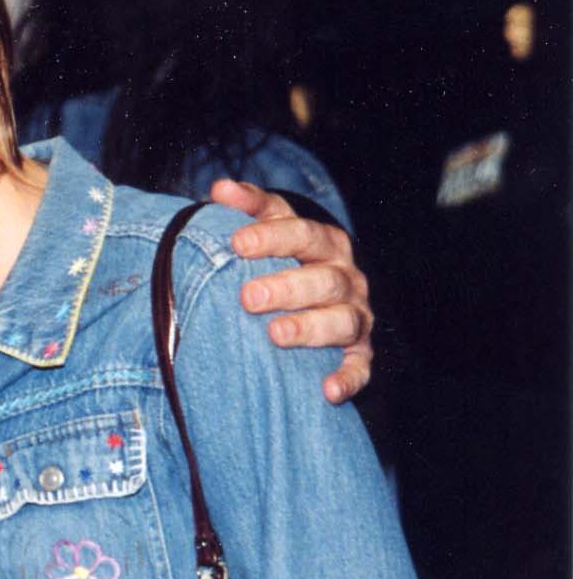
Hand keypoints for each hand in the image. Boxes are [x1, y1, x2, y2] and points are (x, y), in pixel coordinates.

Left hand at [210, 179, 372, 404]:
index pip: (303, 234)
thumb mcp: (272, 227)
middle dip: (286, 287)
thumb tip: (220, 188)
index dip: (272, 238)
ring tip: (275, 335)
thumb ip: (250, 206)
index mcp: (324, 244)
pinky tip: (328, 390)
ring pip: (342, 321)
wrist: (321, 295)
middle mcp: (345, 278)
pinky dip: (348, 378)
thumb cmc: (286, 258)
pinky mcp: (360, 351)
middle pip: (324, 280)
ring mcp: (355, 315)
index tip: (237, 242)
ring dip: (310, 329)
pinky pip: (360, 366)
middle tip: (247, 297)